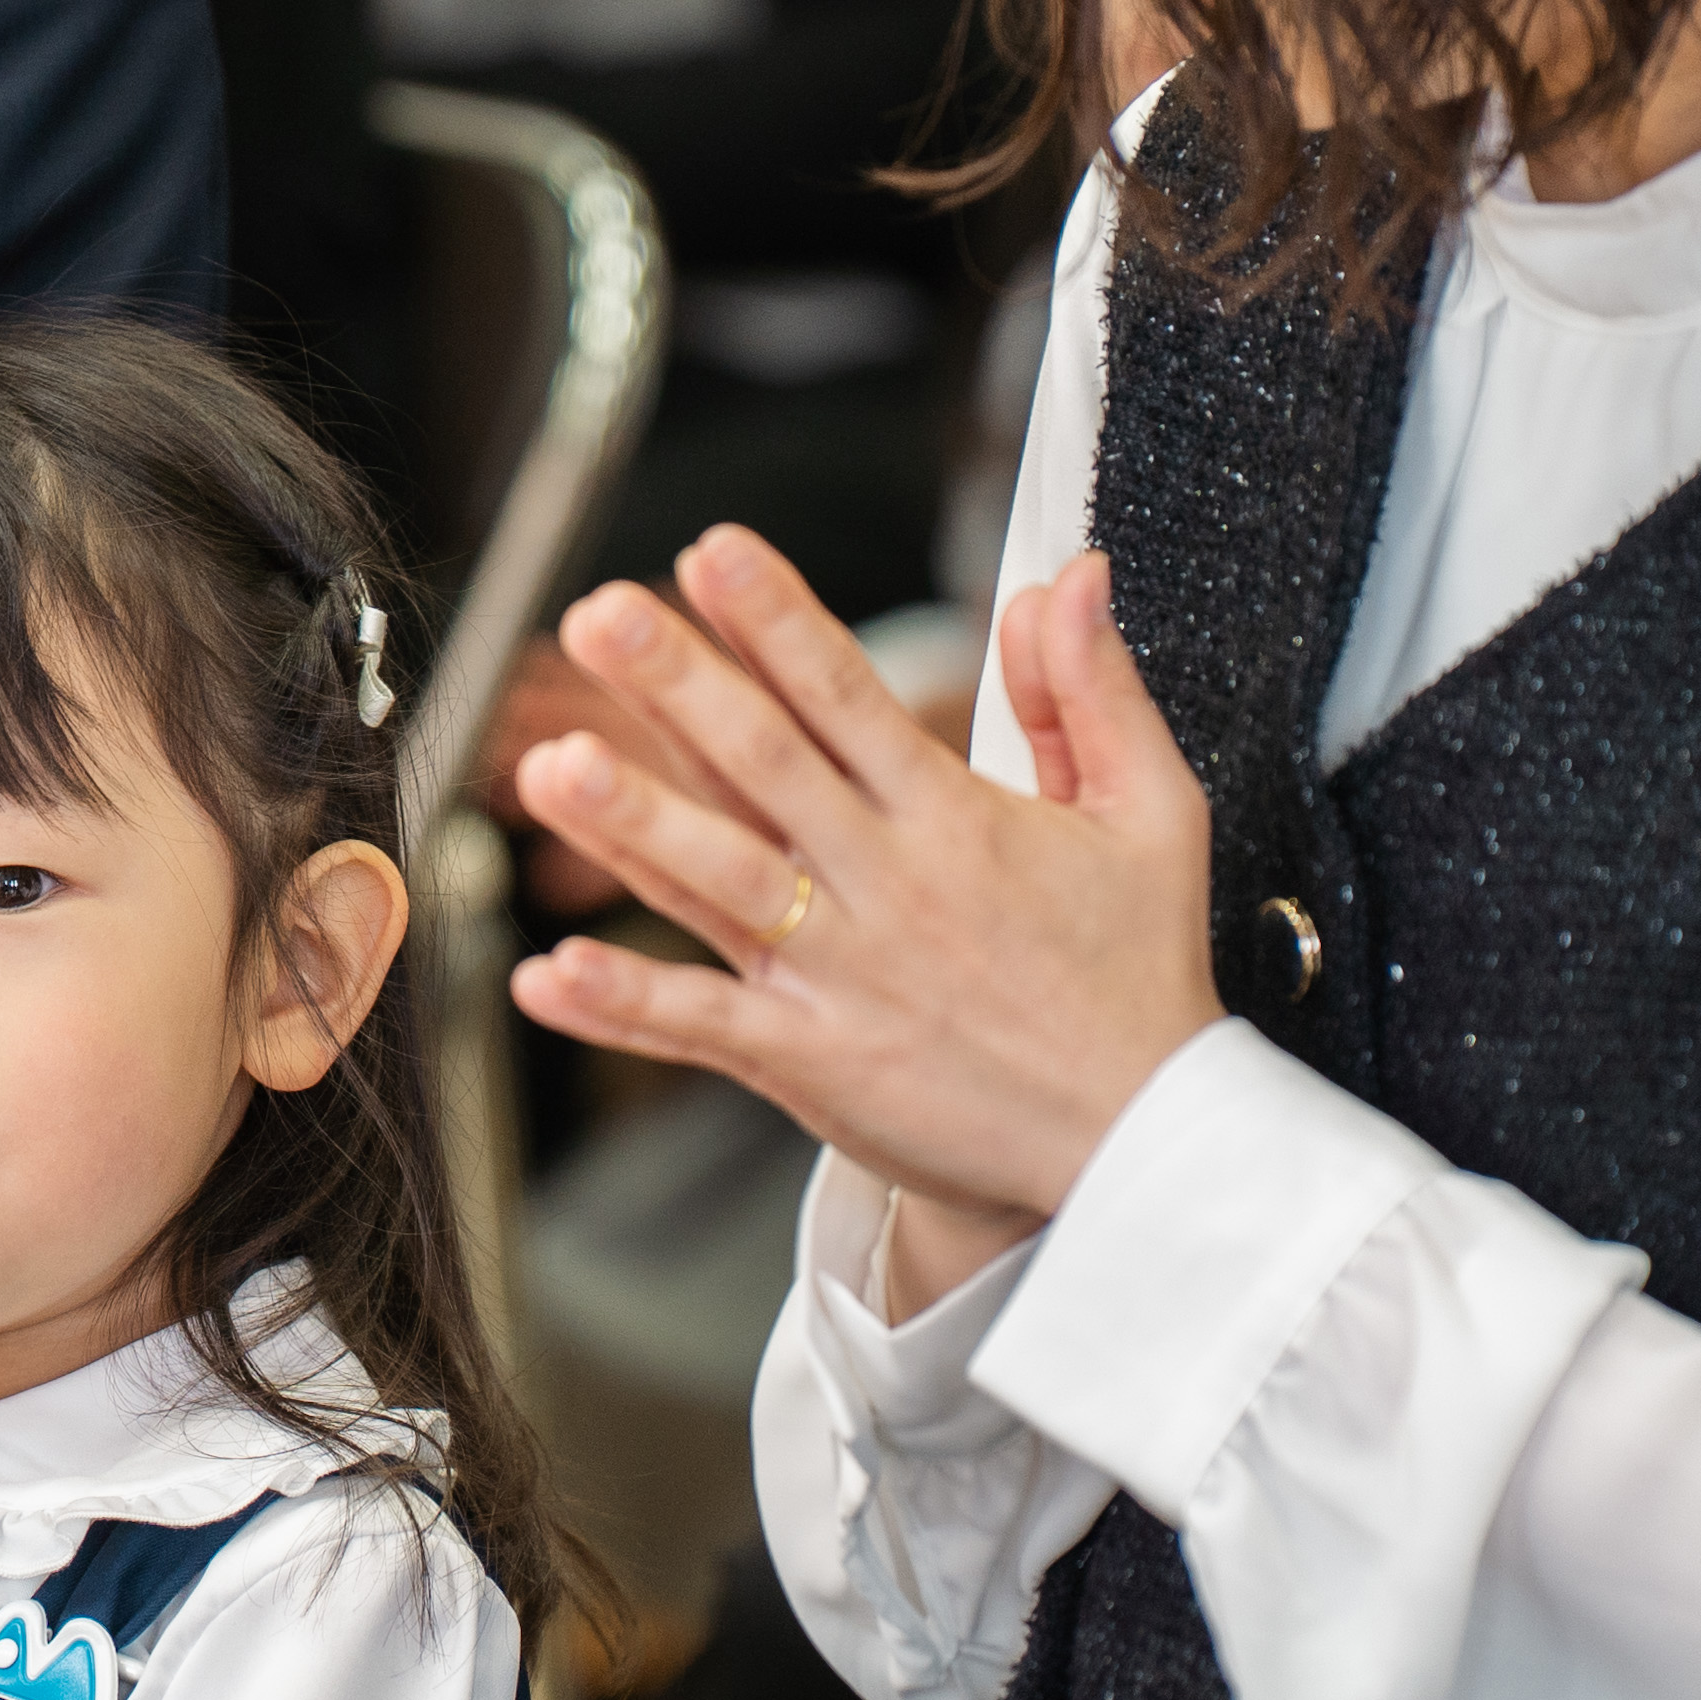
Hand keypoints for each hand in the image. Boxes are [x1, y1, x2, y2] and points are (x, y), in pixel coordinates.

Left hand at [504, 527, 1223, 1261]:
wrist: (1148, 1145)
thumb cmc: (1138, 978)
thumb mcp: (1150, 814)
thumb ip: (1091, 691)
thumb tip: (1067, 578)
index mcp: (954, 819)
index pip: (848, 695)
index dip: (775, 619)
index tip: (710, 554)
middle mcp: (886, 888)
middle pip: (765, 768)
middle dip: (679, 687)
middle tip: (601, 619)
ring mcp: (842, 979)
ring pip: (720, 886)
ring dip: (632, 827)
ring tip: (552, 770)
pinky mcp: (816, 1065)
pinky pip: (706, 1028)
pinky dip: (627, 1004)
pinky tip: (549, 974)